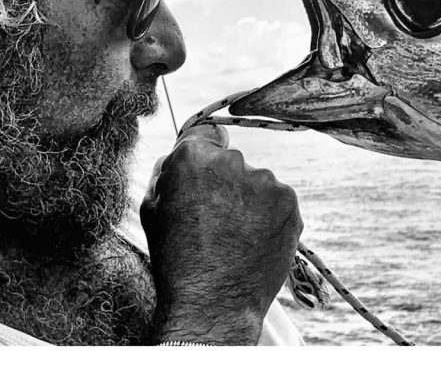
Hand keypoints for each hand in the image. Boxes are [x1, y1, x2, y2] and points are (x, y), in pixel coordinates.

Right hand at [140, 124, 302, 344]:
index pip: (205, 138)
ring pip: (258, 183)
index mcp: (192, 156)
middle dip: (227, 184)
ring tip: (237, 237)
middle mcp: (231, 160)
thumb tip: (182, 155)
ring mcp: (263, 179)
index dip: (205, 161)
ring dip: (251, 202)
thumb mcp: (152, 210)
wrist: (212, 302)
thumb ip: (167, 173)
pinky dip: (271, 217)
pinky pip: (278, 201)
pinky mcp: (288, 200)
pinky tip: (255, 241)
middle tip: (218, 221)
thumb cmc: (176, 260)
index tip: (207, 180)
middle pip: (232, 163)